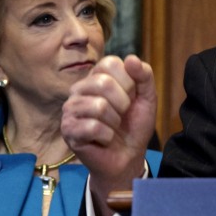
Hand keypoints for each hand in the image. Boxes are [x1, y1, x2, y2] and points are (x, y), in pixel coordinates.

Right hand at [62, 54, 156, 215]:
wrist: (128, 156)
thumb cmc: (134, 125)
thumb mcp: (147, 98)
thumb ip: (144, 76)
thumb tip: (131, 59)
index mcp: (97, 76)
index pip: (110, 63)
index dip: (129, 82)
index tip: (131, 97)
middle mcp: (80, 89)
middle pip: (103, 83)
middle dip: (123, 103)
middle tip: (123, 115)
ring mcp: (71, 109)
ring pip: (98, 106)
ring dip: (115, 122)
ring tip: (113, 127)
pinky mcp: (68, 130)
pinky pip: (92, 127)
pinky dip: (107, 136)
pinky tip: (105, 139)